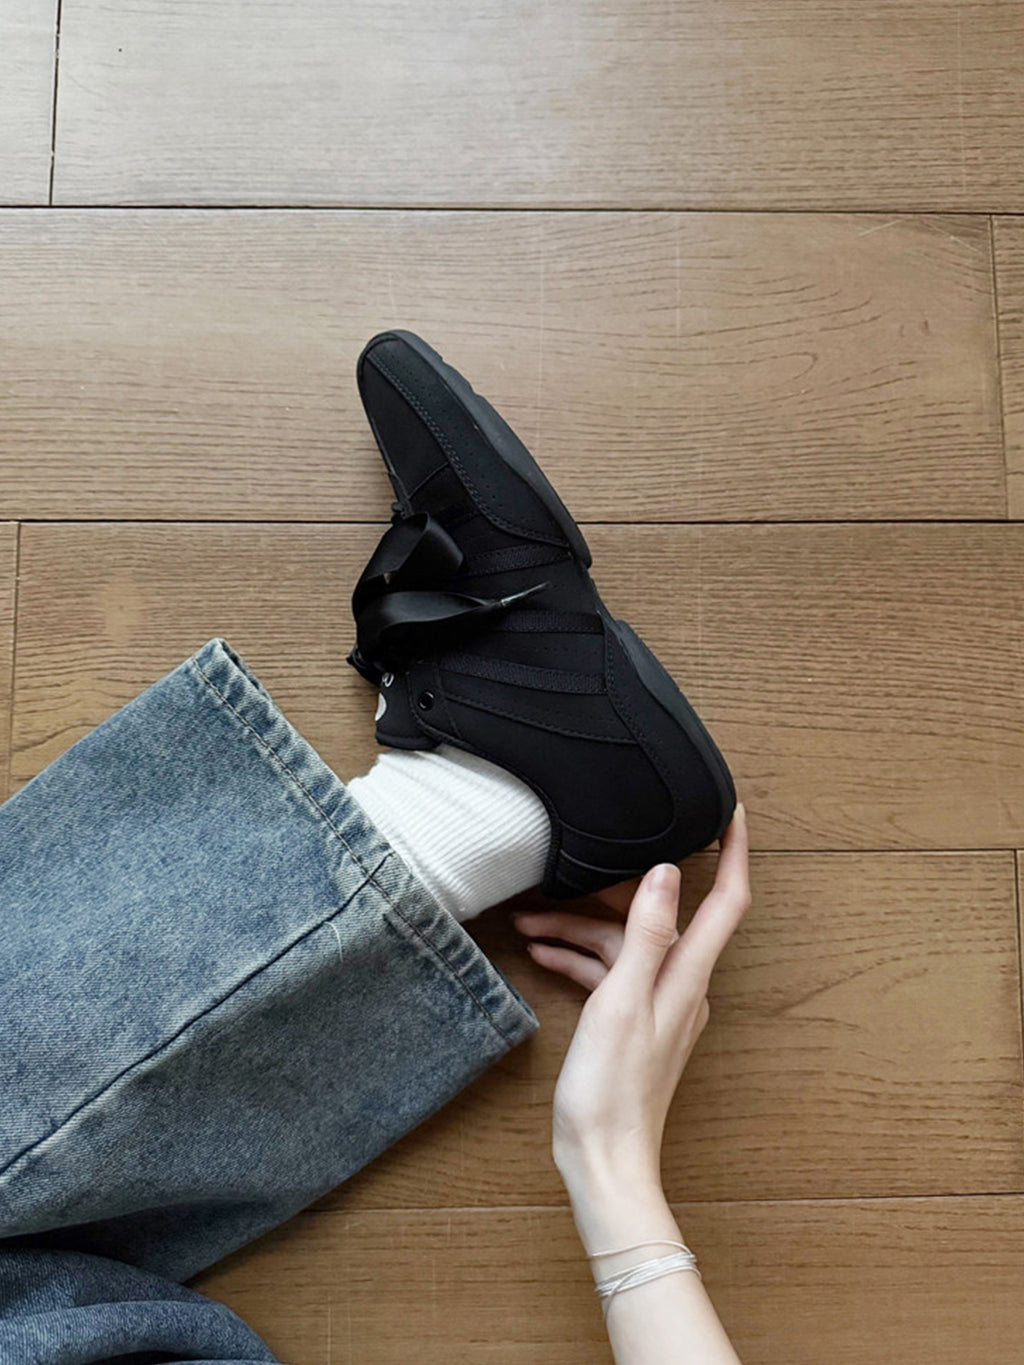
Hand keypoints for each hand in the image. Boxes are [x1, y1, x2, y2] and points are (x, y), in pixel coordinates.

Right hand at [513, 805, 749, 1193]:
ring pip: (624, 943)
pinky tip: (543, 957)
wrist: (603, 1161)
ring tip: (529, 924)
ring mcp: (657, 1003)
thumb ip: (646, 936)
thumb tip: (668, 873)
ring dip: (579, 929)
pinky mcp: (633, 1021)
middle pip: (658, 915)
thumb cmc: (612, 1091)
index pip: (727, 900)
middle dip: (609, 890)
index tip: (731, 810)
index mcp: (688, 975)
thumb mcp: (621, 1001)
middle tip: (562, 872)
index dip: (733, 851)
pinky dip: (580, 960)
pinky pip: (611, 973)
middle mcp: (682, 984)